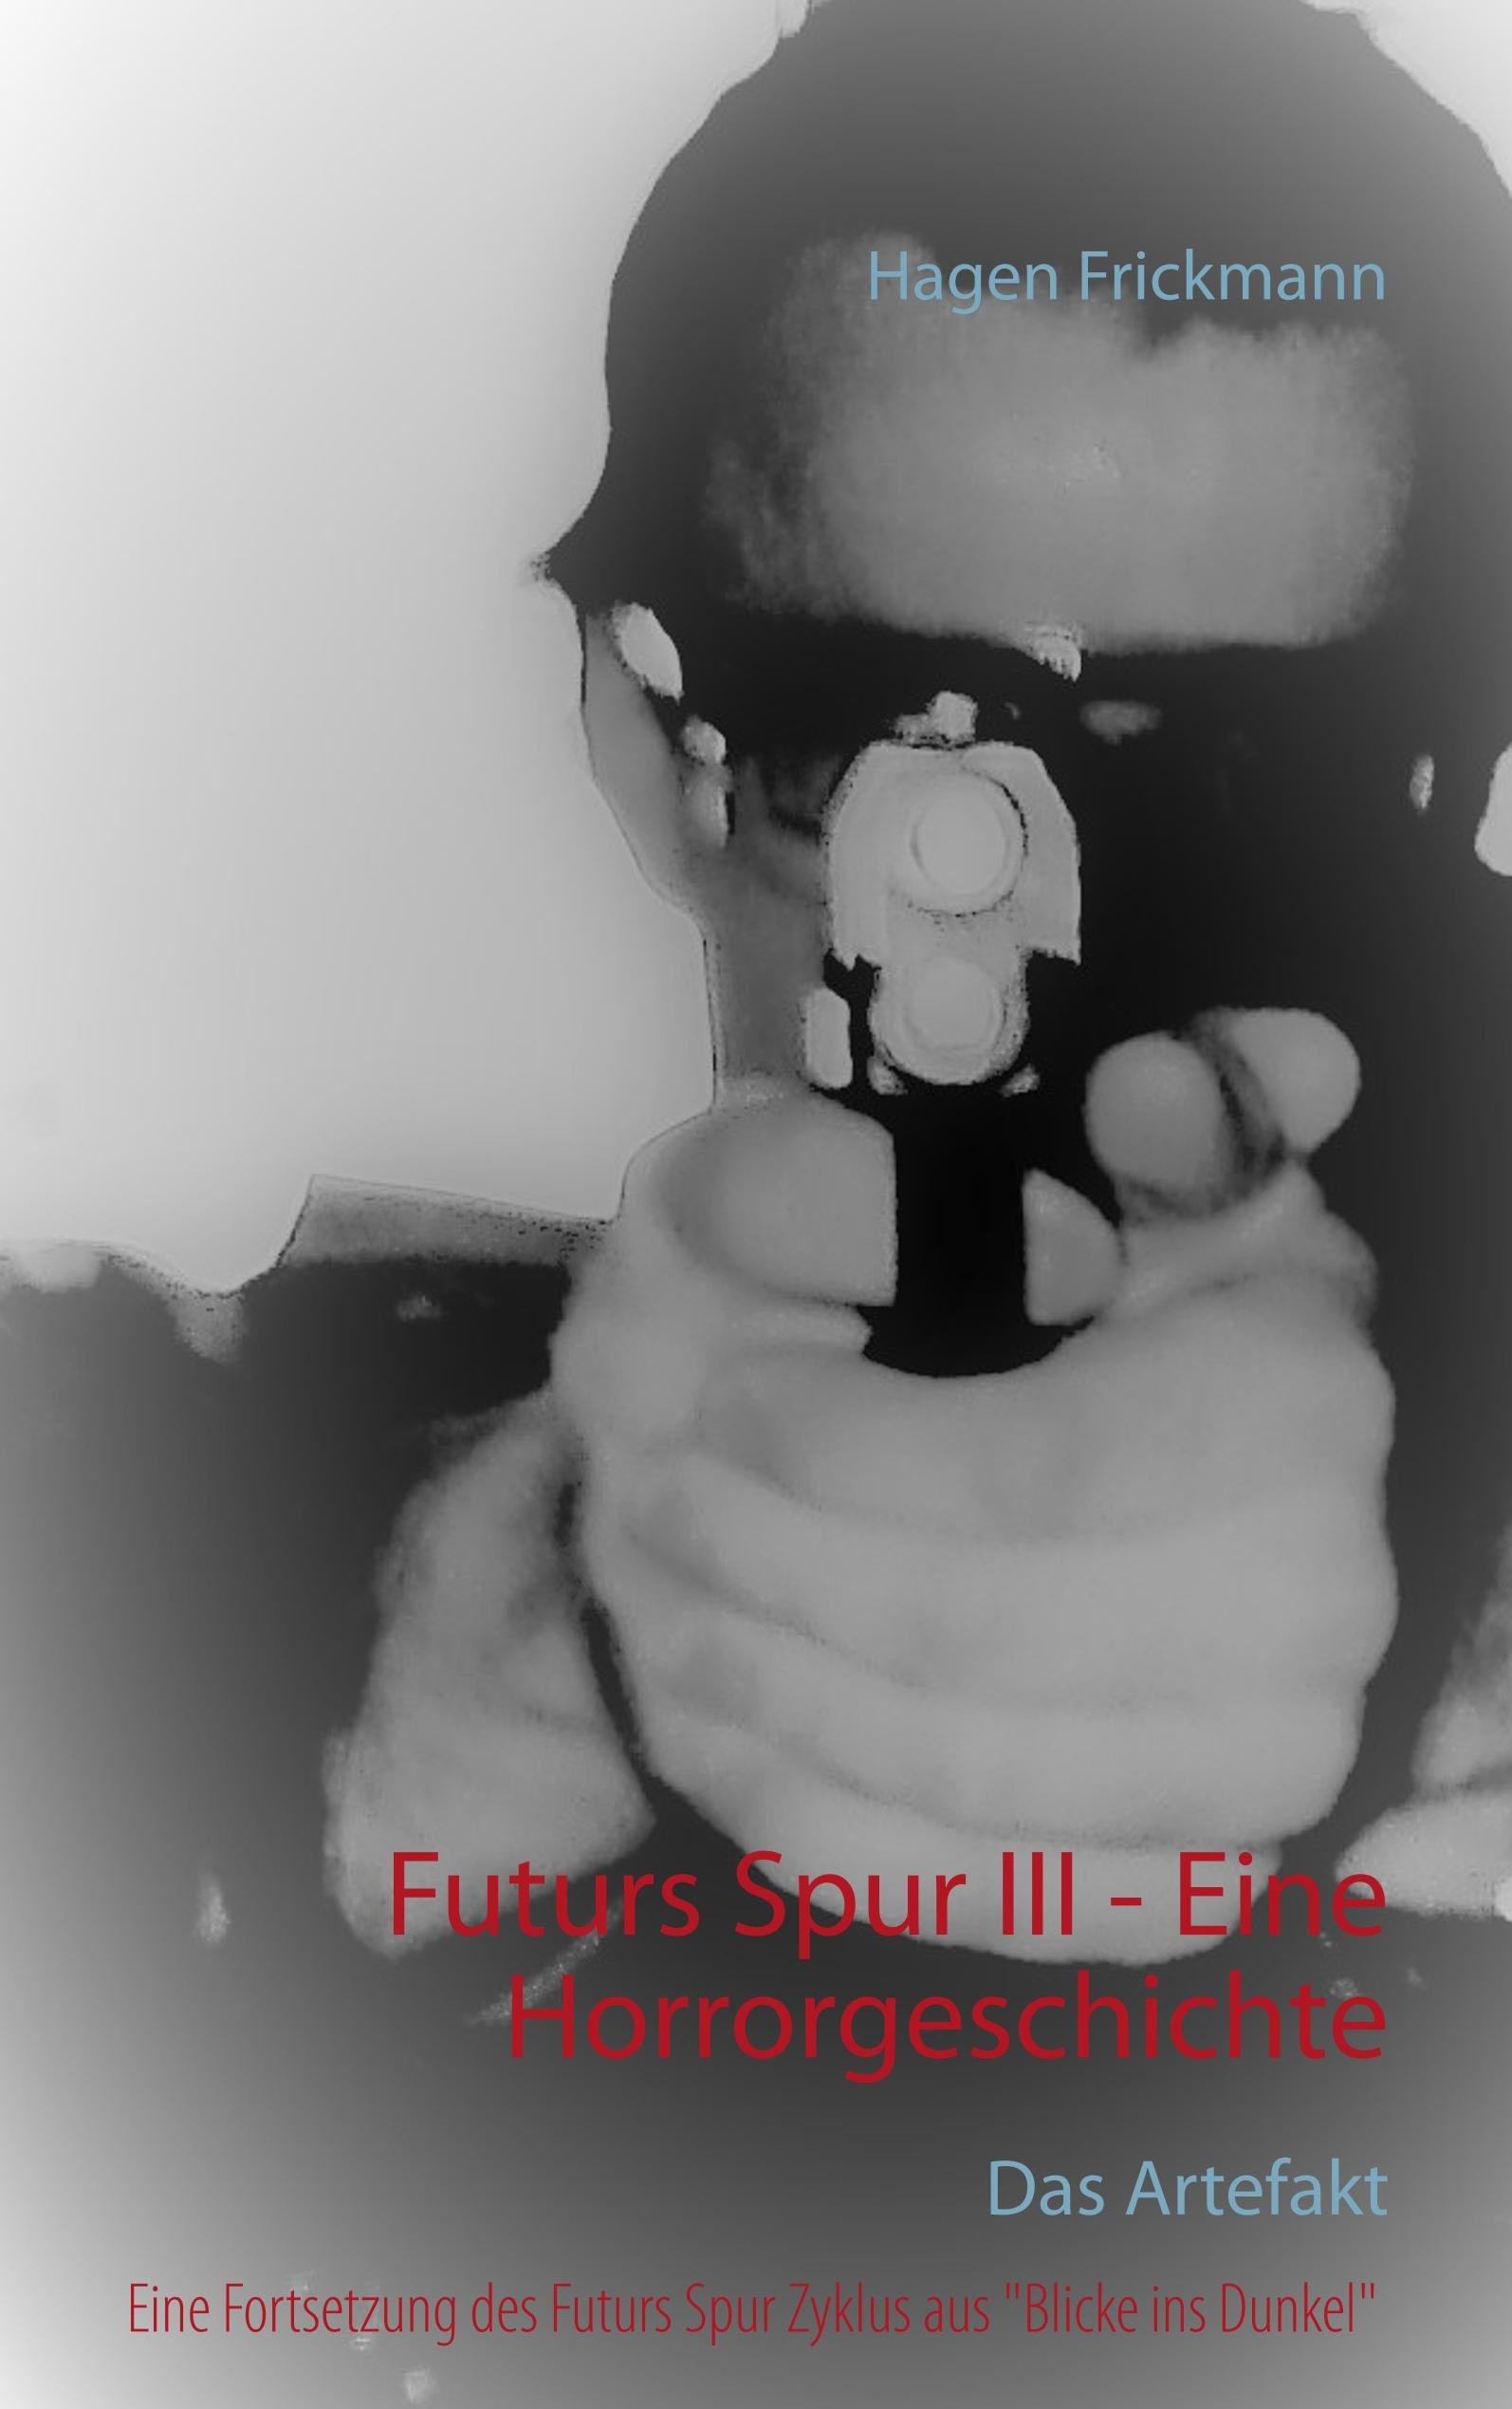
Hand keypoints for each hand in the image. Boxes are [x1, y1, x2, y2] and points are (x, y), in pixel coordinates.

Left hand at [550, 1012, 1395, 1962]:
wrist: (1036, 1461)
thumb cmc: (962, 1292)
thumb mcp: (923, 1158)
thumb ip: (977, 1136)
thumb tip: (1104, 1168)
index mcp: (1292, 1395)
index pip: (1036, 1480)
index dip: (844, 1459)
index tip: (728, 1404)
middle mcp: (1314, 1601)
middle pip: (973, 1642)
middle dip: (774, 1570)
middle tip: (659, 1494)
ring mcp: (1250, 1765)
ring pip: (953, 1775)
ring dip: (767, 1680)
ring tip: (673, 1586)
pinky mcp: (1168, 1882)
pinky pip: (958, 1886)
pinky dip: (806, 1803)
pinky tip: (728, 1710)